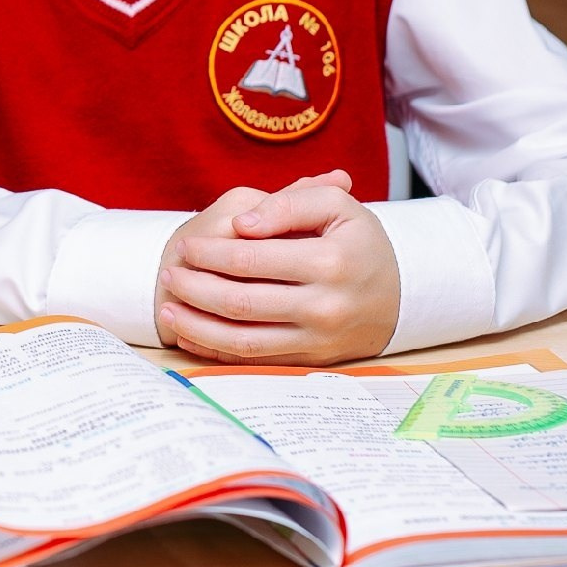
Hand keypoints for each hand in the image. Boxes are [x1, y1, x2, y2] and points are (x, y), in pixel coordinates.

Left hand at [155, 170, 401, 366]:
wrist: (398, 293)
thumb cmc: (356, 241)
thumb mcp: (334, 206)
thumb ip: (288, 204)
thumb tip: (242, 224)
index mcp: (331, 262)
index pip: (252, 258)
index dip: (211, 251)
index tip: (185, 244)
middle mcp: (325, 307)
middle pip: (242, 302)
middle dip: (195, 288)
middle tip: (167, 273)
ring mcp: (318, 340)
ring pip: (244, 340)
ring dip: (198, 325)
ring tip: (168, 306)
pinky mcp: (311, 361)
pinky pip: (255, 361)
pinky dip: (218, 350)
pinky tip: (191, 333)